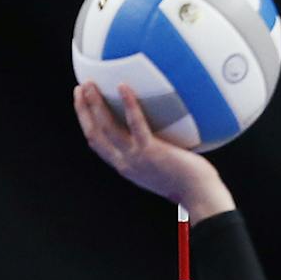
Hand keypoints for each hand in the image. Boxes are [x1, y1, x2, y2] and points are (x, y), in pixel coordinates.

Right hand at [73, 83, 232, 217]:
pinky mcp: (151, 151)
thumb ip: (154, 152)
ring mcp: (137, 158)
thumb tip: (162, 131)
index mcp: (126, 166)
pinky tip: (123, 86)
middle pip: (94, 133)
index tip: (81, 104)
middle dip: (83, 110)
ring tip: (90, 84)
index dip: (86, 123)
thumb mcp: (162, 168)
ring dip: (95, 104)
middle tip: (79, 87)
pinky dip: (128, 104)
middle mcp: (126, 163)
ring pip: (106, 127)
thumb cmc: (190, 182)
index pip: (97, 143)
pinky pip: (136, 123)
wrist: (201, 196)